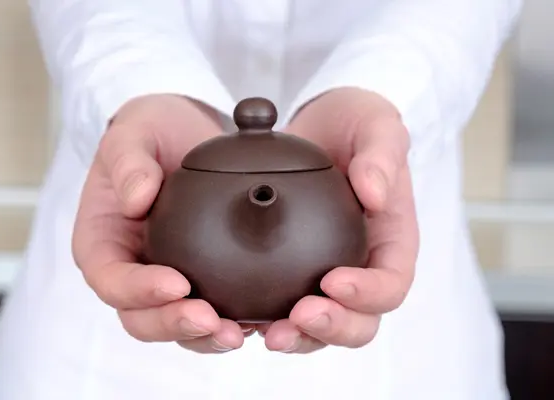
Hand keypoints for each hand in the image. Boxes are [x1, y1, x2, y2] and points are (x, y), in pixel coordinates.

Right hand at [72, 95, 252, 352]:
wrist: (186, 133)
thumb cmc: (151, 132)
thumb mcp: (134, 132)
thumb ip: (128, 161)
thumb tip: (136, 200)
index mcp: (104, 242)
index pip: (111, 278)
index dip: (138, 290)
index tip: (176, 283)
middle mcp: (132, 268)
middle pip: (141, 316)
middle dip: (174, 325)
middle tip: (212, 320)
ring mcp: (166, 278)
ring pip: (178, 324)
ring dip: (206, 336)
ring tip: (239, 332)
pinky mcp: (203, 278)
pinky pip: (214, 311)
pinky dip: (233, 320)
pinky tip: (259, 318)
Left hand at [260, 88, 419, 352]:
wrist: (318, 126)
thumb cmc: (355, 123)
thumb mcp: (375, 123)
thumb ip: (381, 154)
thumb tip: (375, 195)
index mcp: (390, 241)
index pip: (391, 283)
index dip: (368, 293)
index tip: (333, 280)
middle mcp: (361, 266)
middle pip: (359, 320)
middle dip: (332, 328)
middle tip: (299, 317)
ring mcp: (325, 273)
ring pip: (319, 325)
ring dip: (297, 336)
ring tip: (268, 334)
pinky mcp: (292, 272)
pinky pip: (282, 306)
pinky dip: (265, 318)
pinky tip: (239, 316)